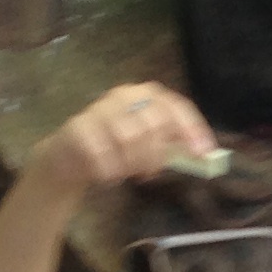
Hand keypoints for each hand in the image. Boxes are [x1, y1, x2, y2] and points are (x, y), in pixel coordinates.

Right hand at [36, 82, 217, 192]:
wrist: (67, 156)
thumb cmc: (114, 149)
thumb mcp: (146, 145)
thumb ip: (171, 145)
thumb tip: (204, 154)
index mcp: (144, 95)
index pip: (175, 106)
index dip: (191, 128)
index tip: (203, 152)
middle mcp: (123, 96)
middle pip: (153, 123)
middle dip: (155, 154)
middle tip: (148, 173)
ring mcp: (99, 109)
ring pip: (129, 138)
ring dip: (132, 163)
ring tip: (126, 172)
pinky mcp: (78, 128)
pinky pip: (104, 154)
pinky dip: (110, 171)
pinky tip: (108, 176)